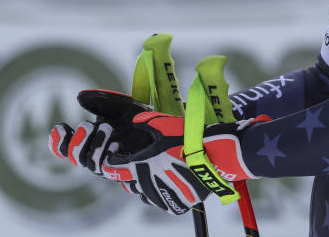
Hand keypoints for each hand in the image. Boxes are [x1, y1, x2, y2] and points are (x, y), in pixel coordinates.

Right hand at [48, 89, 151, 176]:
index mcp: (92, 140)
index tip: (61, 126)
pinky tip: (118, 145)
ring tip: (107, 127)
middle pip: (76, 157)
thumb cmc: (140, 117)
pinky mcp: (128, 170)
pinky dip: (111, 157)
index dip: (59, 141)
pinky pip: (112, 170)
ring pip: (92, 165)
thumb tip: (80, 96)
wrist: (165, 127)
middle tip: (87, 125)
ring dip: (95, 146)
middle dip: (78, 142)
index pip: (67, 147)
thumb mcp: (121, 106)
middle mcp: (99, 154)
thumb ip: (102, 101)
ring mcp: (112, 164)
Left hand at [65, 89, 268, 215]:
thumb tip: (135, 123)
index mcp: (140, 166)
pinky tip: (169, 181)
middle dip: (131, 172)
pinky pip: (162, 201)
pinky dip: (162, 193)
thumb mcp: (163, 125)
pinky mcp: (177, 204)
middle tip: (140, 161)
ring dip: (146, 183)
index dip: (111, 161)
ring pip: (144, 194)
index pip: (112, 169)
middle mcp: (147, 185)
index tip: (115, 155)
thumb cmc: (189, 137)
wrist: (216, 154)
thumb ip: (144, 123)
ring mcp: (162, 197)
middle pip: (129, 183)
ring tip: (156, 171)